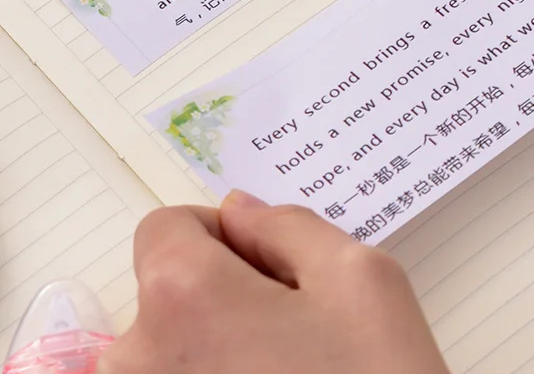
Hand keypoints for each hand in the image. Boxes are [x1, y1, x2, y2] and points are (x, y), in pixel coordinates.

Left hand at [97, 192, 449, 373]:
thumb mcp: (359, 278)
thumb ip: (289, 226)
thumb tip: (239, 212)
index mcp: (182, 298)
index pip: (166, 228)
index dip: (221, 233)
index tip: (270, 265)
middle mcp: (137, 362)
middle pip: (167, 291)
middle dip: (224, 291)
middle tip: (297, 327)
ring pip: (173, 350)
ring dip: (219, 345)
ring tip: (289, 371)